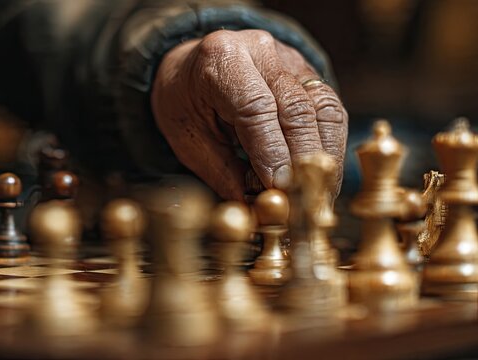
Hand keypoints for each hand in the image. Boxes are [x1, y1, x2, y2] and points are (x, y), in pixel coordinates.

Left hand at [151, 30, 347, 199]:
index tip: (279, 188)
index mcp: (221, 59)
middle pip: (297, 107)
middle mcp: (260, 50)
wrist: (190, 68)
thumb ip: (223, 174)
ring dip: (325, 157)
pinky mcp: (307, 70)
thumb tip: (257, 209)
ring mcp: (288, 57)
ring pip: (324, 107)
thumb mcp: (189, 140)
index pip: (256, 107)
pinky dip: (329, 145)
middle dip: (303, 161)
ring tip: (318, 195)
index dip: (273, 152)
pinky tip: (322, 176)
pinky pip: (330, 109)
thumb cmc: (185, 103)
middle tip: (301, 202)